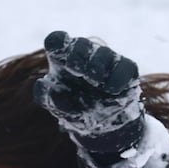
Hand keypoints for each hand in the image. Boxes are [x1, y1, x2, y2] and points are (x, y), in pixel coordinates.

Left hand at [35, 31, 144, 161]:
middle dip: (77, 55)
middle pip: (80, 45)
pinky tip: (111, 90)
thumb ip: (46, 97)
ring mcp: (107, 60)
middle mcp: (85, 56)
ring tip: (94, 80)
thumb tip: (42, 83)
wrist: (103, 126)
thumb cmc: (76, 110)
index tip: (56, 51)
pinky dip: (116, 79)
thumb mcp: (58, 107)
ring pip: (103, 54)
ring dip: (96, 66)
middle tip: (73, 68)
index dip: (57, 42)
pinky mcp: (126, 69)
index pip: (57, 41)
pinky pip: (124, 68)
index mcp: (63, 60)